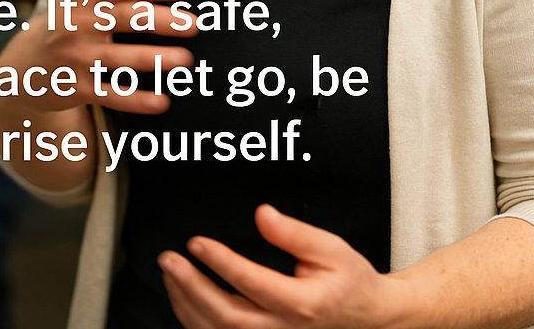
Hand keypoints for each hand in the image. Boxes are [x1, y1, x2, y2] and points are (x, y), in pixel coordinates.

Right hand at [0, 0, 195, 117]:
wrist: (27, 64)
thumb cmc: (69, 16)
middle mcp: (78, 22)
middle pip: (122, 18)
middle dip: (158, 20)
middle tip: (192, 24)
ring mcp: (76, 56)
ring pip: (117, 58)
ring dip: (151, 60)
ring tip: (184, 60)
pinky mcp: (77, 88)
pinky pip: (108, 95)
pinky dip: (133, 100)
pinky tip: (161, 101)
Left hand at [160, 205, 398, 328]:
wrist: (365, 317)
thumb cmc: (347, 280)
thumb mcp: (331, 248)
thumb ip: (294, 233)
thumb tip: (262, 214)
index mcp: (301, 303)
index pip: (252, 283)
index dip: (220, 262)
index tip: (196, 242)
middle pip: (227, 316)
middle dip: (191, 287)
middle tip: (169, 259)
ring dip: (187, 304)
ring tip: (169, 273)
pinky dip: (194, 320)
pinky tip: (182, 296)